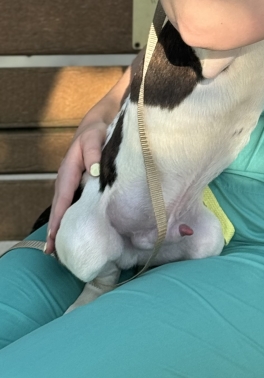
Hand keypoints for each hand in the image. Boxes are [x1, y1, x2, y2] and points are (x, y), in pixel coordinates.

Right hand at [45, 117, 107, 253]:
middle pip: (59, 208)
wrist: (96, 125)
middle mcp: (66, 180)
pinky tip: (72, 229)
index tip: (54, 237)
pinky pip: (71, 203)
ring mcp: (71, 183)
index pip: (62, 199)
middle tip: (53, 252)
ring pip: (64, 208)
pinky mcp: (78, 184)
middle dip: (55, 229)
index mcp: (68, 171)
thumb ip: (93, 153)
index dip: (58, 219)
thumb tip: (93, 171)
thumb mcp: (95, 138)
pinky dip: (69, 217)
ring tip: (59, 248)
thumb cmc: (96, 132)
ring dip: (61, 226)